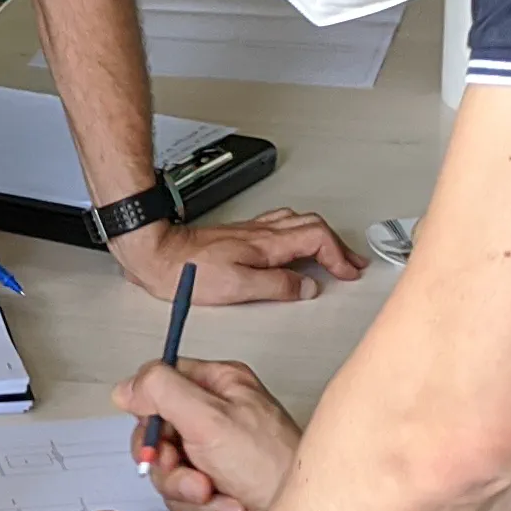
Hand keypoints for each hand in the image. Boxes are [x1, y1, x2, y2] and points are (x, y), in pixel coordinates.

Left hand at [111, 209, 363, 307]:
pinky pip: (282, 226)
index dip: (339, 256)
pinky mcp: (240, 235)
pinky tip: (296, 244)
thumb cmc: (189, 272)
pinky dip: (301, 234)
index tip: (348, 273)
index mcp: (266, 244)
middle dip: (339, 245)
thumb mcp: (238, 286)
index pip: (317, 239)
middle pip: (314, 227)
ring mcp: (251, 231)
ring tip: (334, 254)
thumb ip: (277, 286)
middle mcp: (262, 232)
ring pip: (299, 223)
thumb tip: (308, 287)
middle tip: (351, 264)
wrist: (158, 254)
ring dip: (322, 238)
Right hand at [114, 358, 302, 510]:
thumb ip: (162, 392)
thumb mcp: (210, 419)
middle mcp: (215, 416)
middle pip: (156, 434)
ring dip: (188, 490)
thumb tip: (127, 386)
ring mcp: (214, 454)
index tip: (158, 434)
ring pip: (166, 471)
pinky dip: (204, 508)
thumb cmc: (271, 468)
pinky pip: (183, 497)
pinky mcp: (215, 487)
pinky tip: (230, 507)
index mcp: (218, 386)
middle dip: (170, 463)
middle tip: (191, 471)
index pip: (160, 384)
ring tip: (216, 492)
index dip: (151, 413)